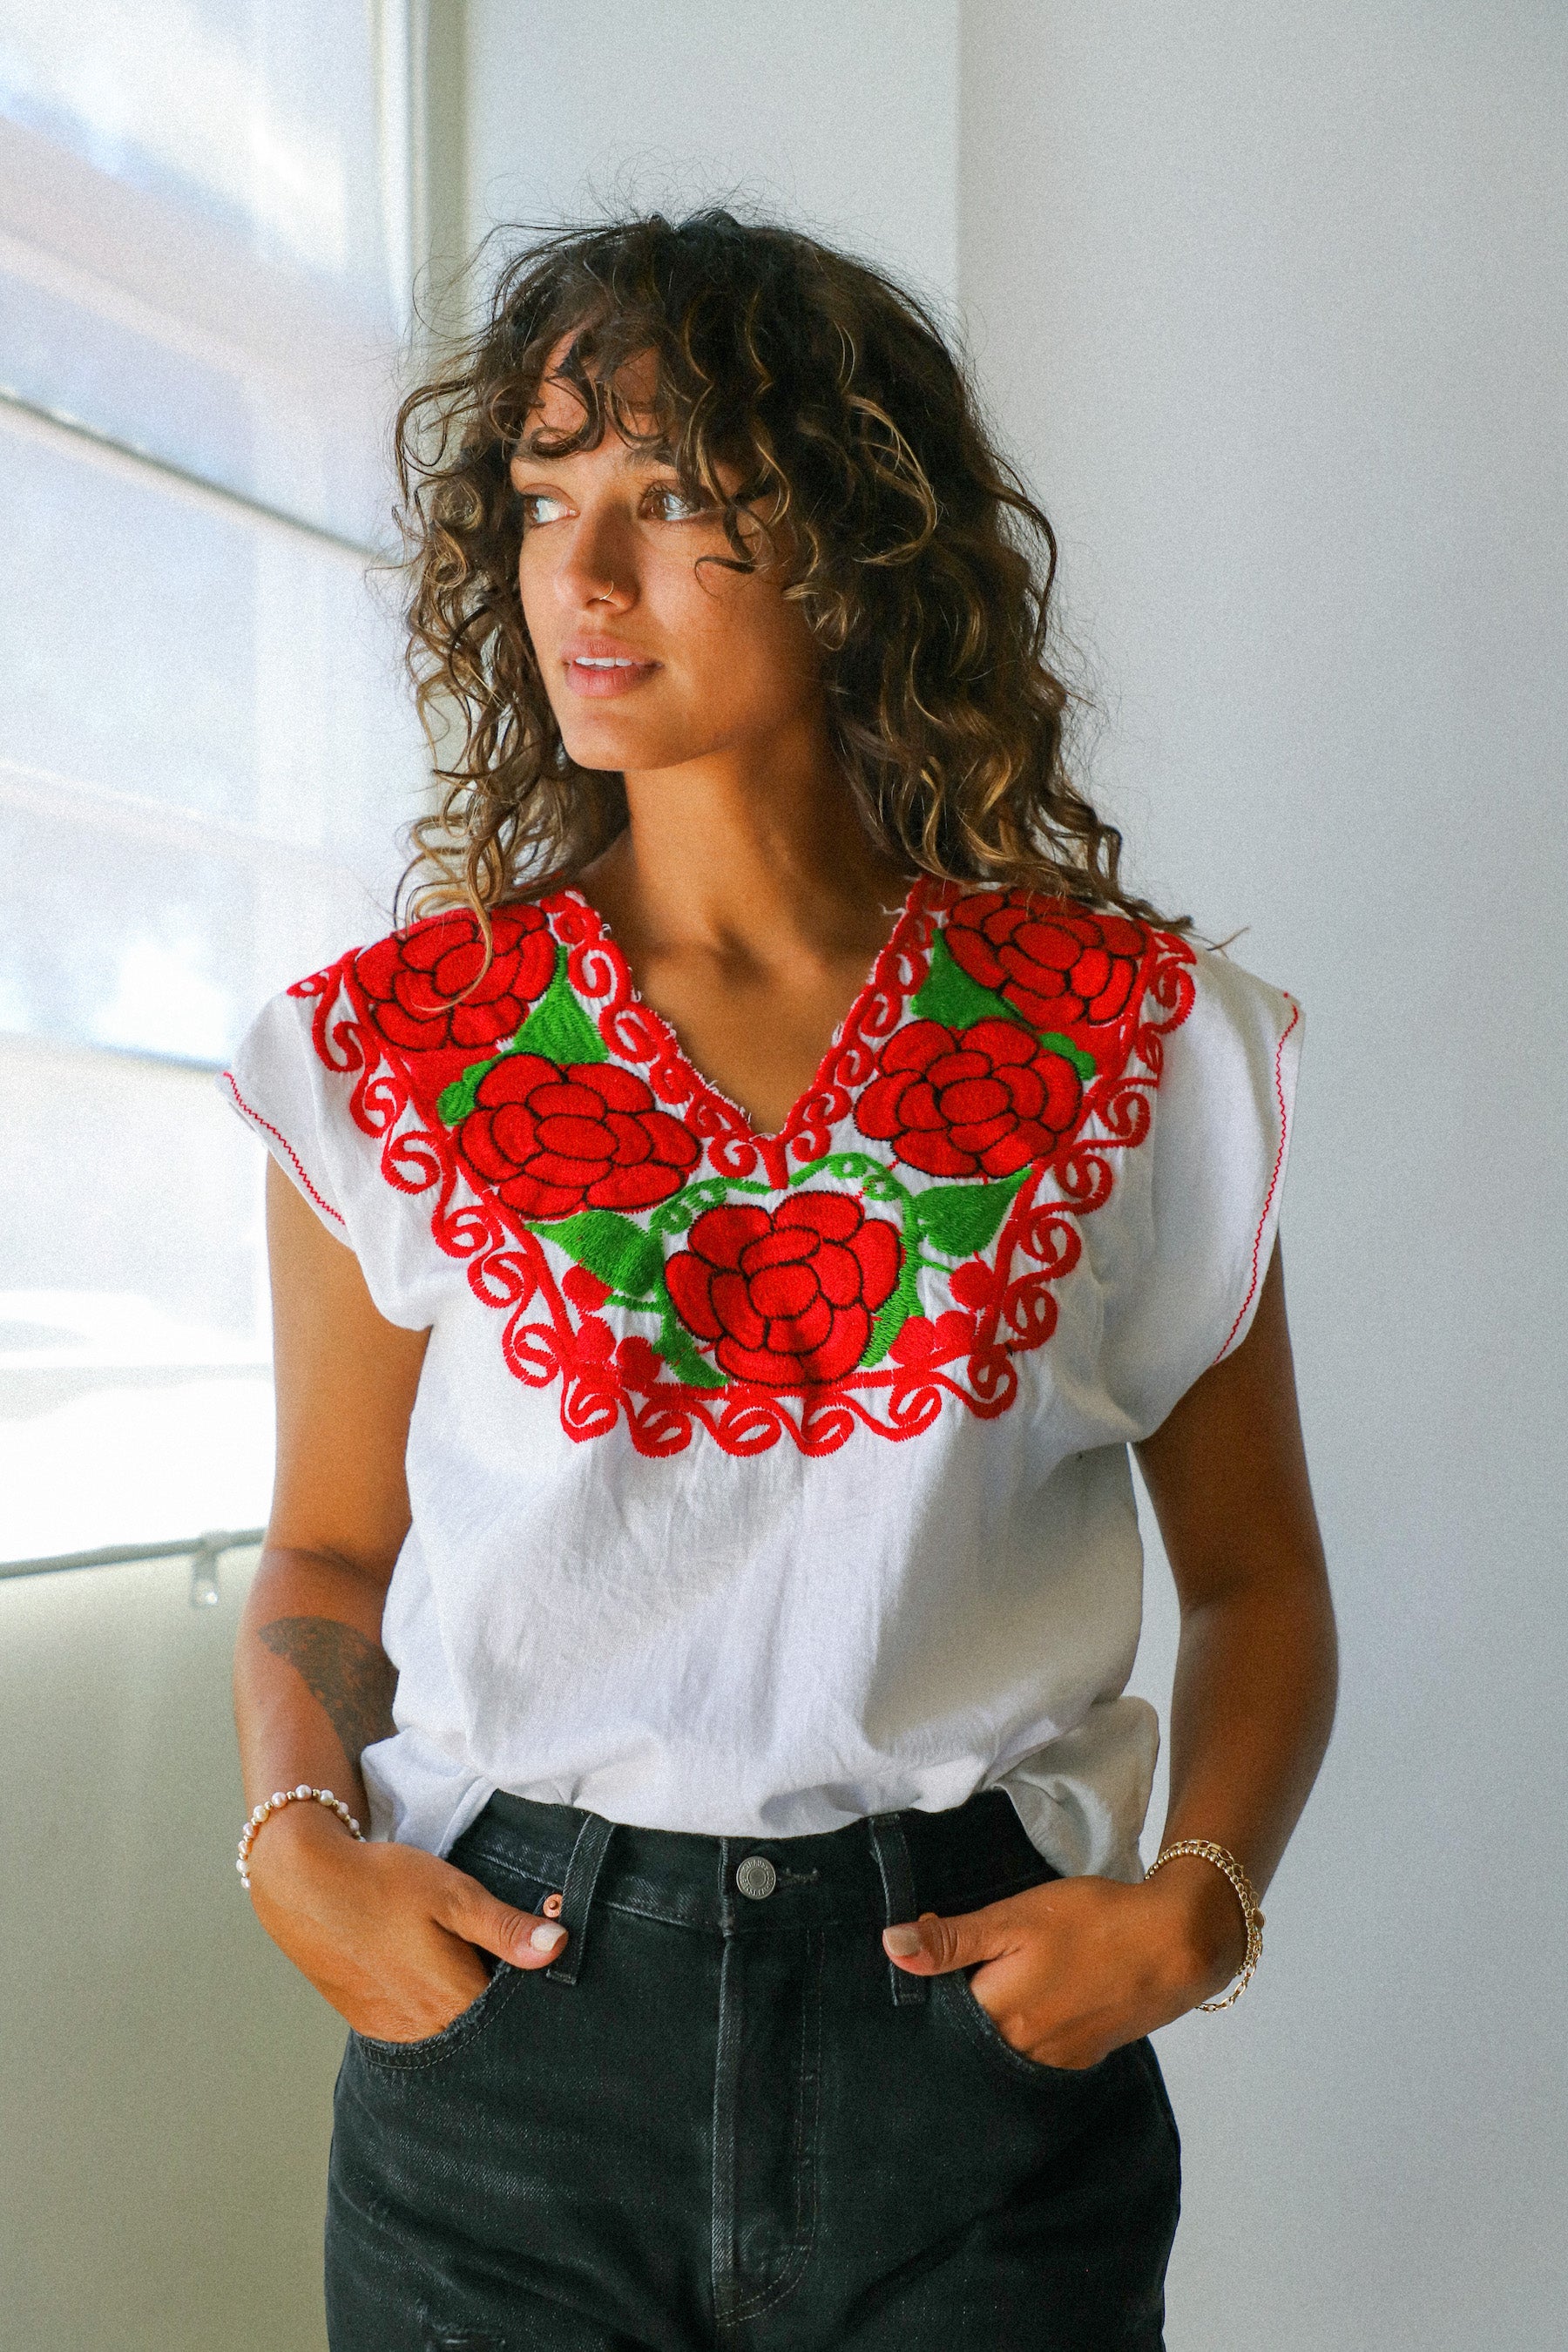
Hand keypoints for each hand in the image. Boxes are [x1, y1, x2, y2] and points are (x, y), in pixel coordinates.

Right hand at [245, 1800, 567, 2040]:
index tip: (541, 1955)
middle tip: (502, 1954)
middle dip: (501, 1998)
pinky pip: (421, 2028)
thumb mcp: (453, 1894)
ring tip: (467, 1961)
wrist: (304, 1886)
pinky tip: (435, 1973)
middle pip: (485, 2028)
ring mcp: (396, 2032)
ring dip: (467, 2005)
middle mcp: (426, 2030)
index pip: (514, 2014)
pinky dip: (436, 2008)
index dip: (533, 1987)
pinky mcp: (373, 2025)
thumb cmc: (383, 1883)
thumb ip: (505, 1927)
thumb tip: (558, 1947)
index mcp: (453, 2001)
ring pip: (453, 2031)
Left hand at [881, 1861, 1254, 2068]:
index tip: (908, 1978)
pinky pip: (1035, 2059)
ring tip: (984, 1994)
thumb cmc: (1090, 1921)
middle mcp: (1021, 2053)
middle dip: (951, 2023)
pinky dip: (1022, 2039)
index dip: (922, 1999)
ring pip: (1002, 2055)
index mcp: (996, 2016)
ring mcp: (1056, 2061)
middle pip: (967, 2045)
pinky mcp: (1084, 2059)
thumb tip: (890, 1947)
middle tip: (946, 1983)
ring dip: (987, 2033)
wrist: (1174, 1944)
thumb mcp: (1014, 1916)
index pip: (936, 2022)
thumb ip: (953, 1939)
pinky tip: (1026, 2010)